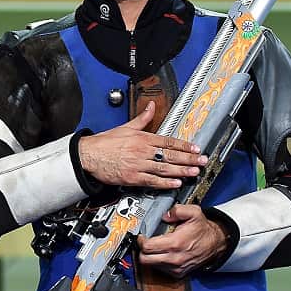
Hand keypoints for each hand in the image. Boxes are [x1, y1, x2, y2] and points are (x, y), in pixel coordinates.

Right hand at [78, 102, 207, 187]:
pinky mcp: (132, 177)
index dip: (184, 145)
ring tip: (194, 172)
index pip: (168, 141)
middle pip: (170, 155)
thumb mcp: (125, 127)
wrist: (87, 155)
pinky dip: (165, 183)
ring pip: (164, 168)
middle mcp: (141, 151)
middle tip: (202, 161)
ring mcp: (137, 165)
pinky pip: (152, 181)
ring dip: (181, 171)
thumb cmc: (104, 143)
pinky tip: (176, 183)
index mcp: (141, 138)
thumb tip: (152, 106)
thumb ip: (142, 118)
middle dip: (188, 159)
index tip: (195, 149)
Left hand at [137, 204, 229, 276]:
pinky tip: (163, 252)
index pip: (147, 247)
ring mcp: (176, 268)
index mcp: (175, 243)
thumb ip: (178, 210)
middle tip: (145, 242)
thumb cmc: (203, 230)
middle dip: (142, 250)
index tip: (142, 236)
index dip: (141, 240)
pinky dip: (158, 262)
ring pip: (151, 265)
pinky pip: (160, 269)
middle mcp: (174, 258)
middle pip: (145, 259)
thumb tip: (165, 214)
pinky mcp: (178, 273)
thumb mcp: (194, 212)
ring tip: (156, 246)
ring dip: (150, 256)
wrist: (215, 244)